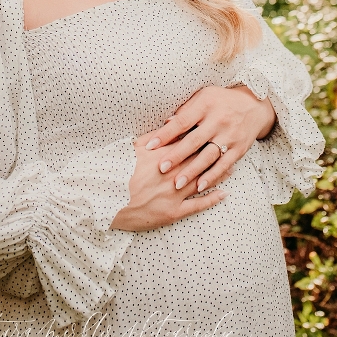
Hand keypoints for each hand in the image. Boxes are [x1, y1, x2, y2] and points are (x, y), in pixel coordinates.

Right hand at [109, 135, 227, 230]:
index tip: (215, 131)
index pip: (188, 143)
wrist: (105, 199)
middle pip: (199, 161)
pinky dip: (211, 199)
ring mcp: (173, 194)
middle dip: (215, 154)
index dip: (203, 137)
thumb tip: (171, 124)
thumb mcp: (133, 149)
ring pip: (201, 181)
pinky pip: (196, 206)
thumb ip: (154, 137)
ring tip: (231, 168)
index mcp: (162, 156)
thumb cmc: (116, 171)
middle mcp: (171, 174)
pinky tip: (223, 194)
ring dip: (217, 174)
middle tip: (229, 147)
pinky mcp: (172, 212)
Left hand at [139, 85, 275, 196]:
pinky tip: (200, 186)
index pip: (182, 121)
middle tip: (161, 168)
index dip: (166, 134)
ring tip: (177, 183)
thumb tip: (166, 123)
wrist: (254, 105)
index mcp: (206, 105)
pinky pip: (224, 164)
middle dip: (176, 155)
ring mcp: (230, 136)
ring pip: (208, 156)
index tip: (150, 145)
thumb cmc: (221, 100)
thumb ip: (186, 110)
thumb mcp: (203, 97)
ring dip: (192, 171)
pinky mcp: (239, 148)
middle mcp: (218, 121)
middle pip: (194, 140)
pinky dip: (212, 176)